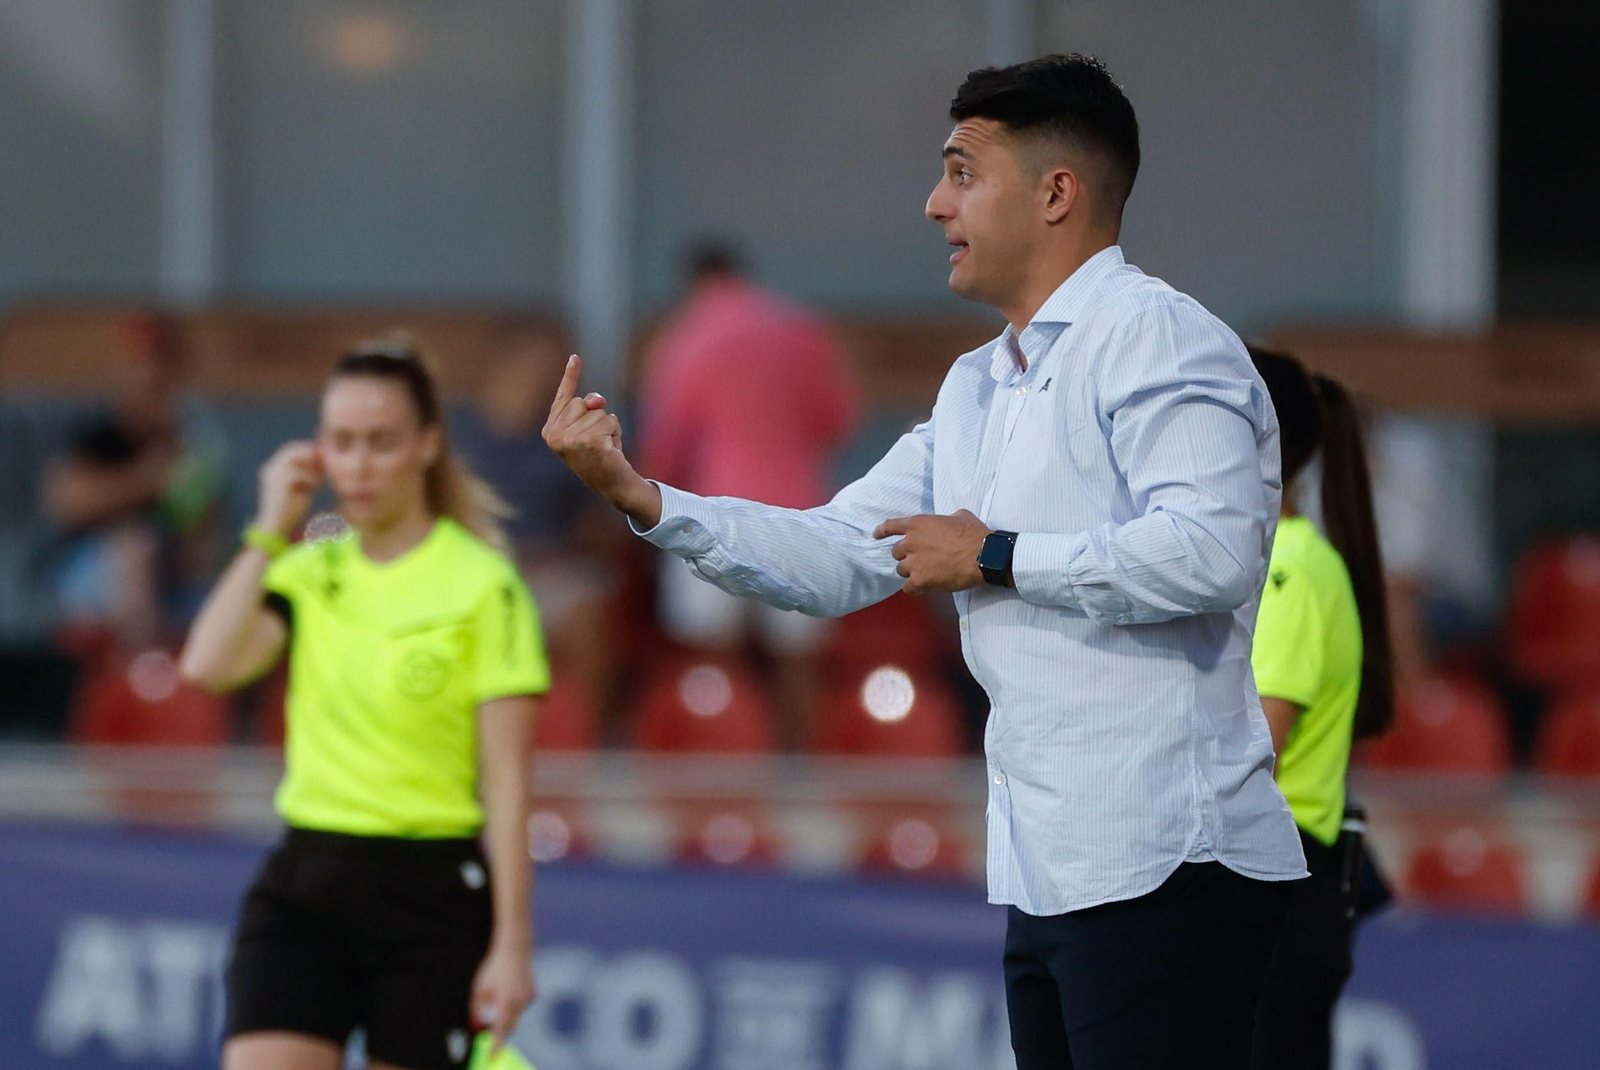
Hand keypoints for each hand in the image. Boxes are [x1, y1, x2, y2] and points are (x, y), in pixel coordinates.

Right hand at [254, 441, 319, 537]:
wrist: (276, 528)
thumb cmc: (291, 510)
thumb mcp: (302, 488)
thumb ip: (308, 474)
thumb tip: (322, 462)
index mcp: (274, 469)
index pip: (290, 449)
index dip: (308, 450)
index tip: (324, 460)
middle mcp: (271, 468)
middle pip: (292, 449)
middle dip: (310, 455)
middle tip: (324, 466)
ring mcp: (273, 475)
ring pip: (295, 458)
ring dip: (310, 468)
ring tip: (318, 482)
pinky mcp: (277, 484)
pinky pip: (297, 473)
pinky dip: (309, 479)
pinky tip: (314, 488)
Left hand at [471, 942, 535, 1050]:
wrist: (515, 949)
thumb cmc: (494, 967)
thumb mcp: (480, 988)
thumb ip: (477, 1009)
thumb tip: (478, 1025)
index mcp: (505, 1001)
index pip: (500, 1030)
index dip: (496, 1044)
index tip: (492, 1056)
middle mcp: (520, 1002)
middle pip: (510, 1026)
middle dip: (500, 1030)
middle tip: (490, 1028)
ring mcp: (528, 998)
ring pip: (516, 1016)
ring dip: (506, 1015)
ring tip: (499, 996)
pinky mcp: (533, 994)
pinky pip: (521, 1007)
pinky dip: (513, 1006)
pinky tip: (508, 990)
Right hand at [541, 355, 661, 527]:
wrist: (612, 485)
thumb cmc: (600, 456)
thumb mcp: (590, 429)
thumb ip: (588, 409)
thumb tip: (597, 399)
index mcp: (550, 431)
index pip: (563, 397)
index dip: (571, 376)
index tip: (575, 357)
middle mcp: (555, 435)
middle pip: (583, 401)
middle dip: (596, 416)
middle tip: (597, 440)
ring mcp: (571, 438)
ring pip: (599, 412)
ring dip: (608, 427)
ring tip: (605, 446)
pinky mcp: (590, 441)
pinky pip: (610, 421)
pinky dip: (616, 433)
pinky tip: (611, 450)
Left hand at [874, 509, 990, 594]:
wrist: (983, 556)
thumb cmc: (974, 534)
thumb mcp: (959, 516)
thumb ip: (943, 519)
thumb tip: (945, 523)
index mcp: (918, 524)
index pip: (890, 526)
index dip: (881, 531)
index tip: (876, 535)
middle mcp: (911, 542)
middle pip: (896, 552)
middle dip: (907, 555)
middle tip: (921, 559)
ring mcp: (913, 562)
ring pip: (901, 570)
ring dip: (911, 571)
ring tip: (927, 573)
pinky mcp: (919, 580)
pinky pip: (907, 588)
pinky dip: (914, 588)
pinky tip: (924, 587)